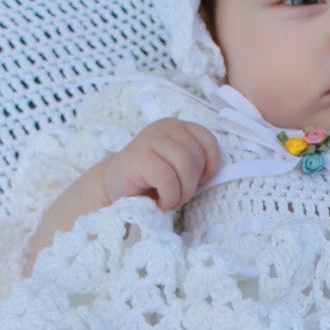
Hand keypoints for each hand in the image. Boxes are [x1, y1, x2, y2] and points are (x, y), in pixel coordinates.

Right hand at [101, 117, 221, 213]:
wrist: (115, 188)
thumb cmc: (152, 181)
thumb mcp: (180, 167)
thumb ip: (195, 162)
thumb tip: (214, 172)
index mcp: (178, 127)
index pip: (208, 140)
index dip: (210, 166)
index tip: (198, 181)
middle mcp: (165, 127)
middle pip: (197, 157)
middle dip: (192, 184)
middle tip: (179, 197)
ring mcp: (150, 139)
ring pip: (185, 166)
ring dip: (182, 192)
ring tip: (170, 200)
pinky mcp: (138, 157)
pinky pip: (167, 178)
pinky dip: (168, 196)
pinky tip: (160, 202)